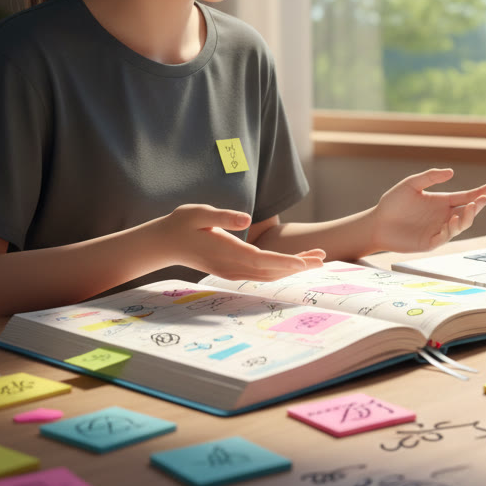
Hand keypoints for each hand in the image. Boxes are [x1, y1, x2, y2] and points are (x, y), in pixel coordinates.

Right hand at [160, 204, 324, 279]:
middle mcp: (231, 266)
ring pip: (267, 274)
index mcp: (227, 252)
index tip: (305, 262)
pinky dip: (279, 269)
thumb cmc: (181, 224)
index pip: (262, 259)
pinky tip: (292, 264)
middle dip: (297, 265)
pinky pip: (260, 273)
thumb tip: (247, 219)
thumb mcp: (199, 212)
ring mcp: (231, 271)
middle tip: (322, 258)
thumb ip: (224, 216)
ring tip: (315, 259)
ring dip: (291, 268)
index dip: (285, 261)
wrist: (163, 243)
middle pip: (271, 269)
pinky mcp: (230, 270)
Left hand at [372, 168, 485, 253]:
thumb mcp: (411, 185)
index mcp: (442, 201)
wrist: (377, 223)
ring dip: (466, 218)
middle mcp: (443, 216)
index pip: (465, 197)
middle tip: (481, 200)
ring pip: (460, 226)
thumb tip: (451, 172)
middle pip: (467, 212)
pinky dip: (451, 230)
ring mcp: (438, 229)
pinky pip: (445, 237)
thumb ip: (430, 178)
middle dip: (476, 207)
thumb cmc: (393, 203)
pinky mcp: (430, 242)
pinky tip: (451, 221)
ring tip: (468, 209)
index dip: (479, 192)